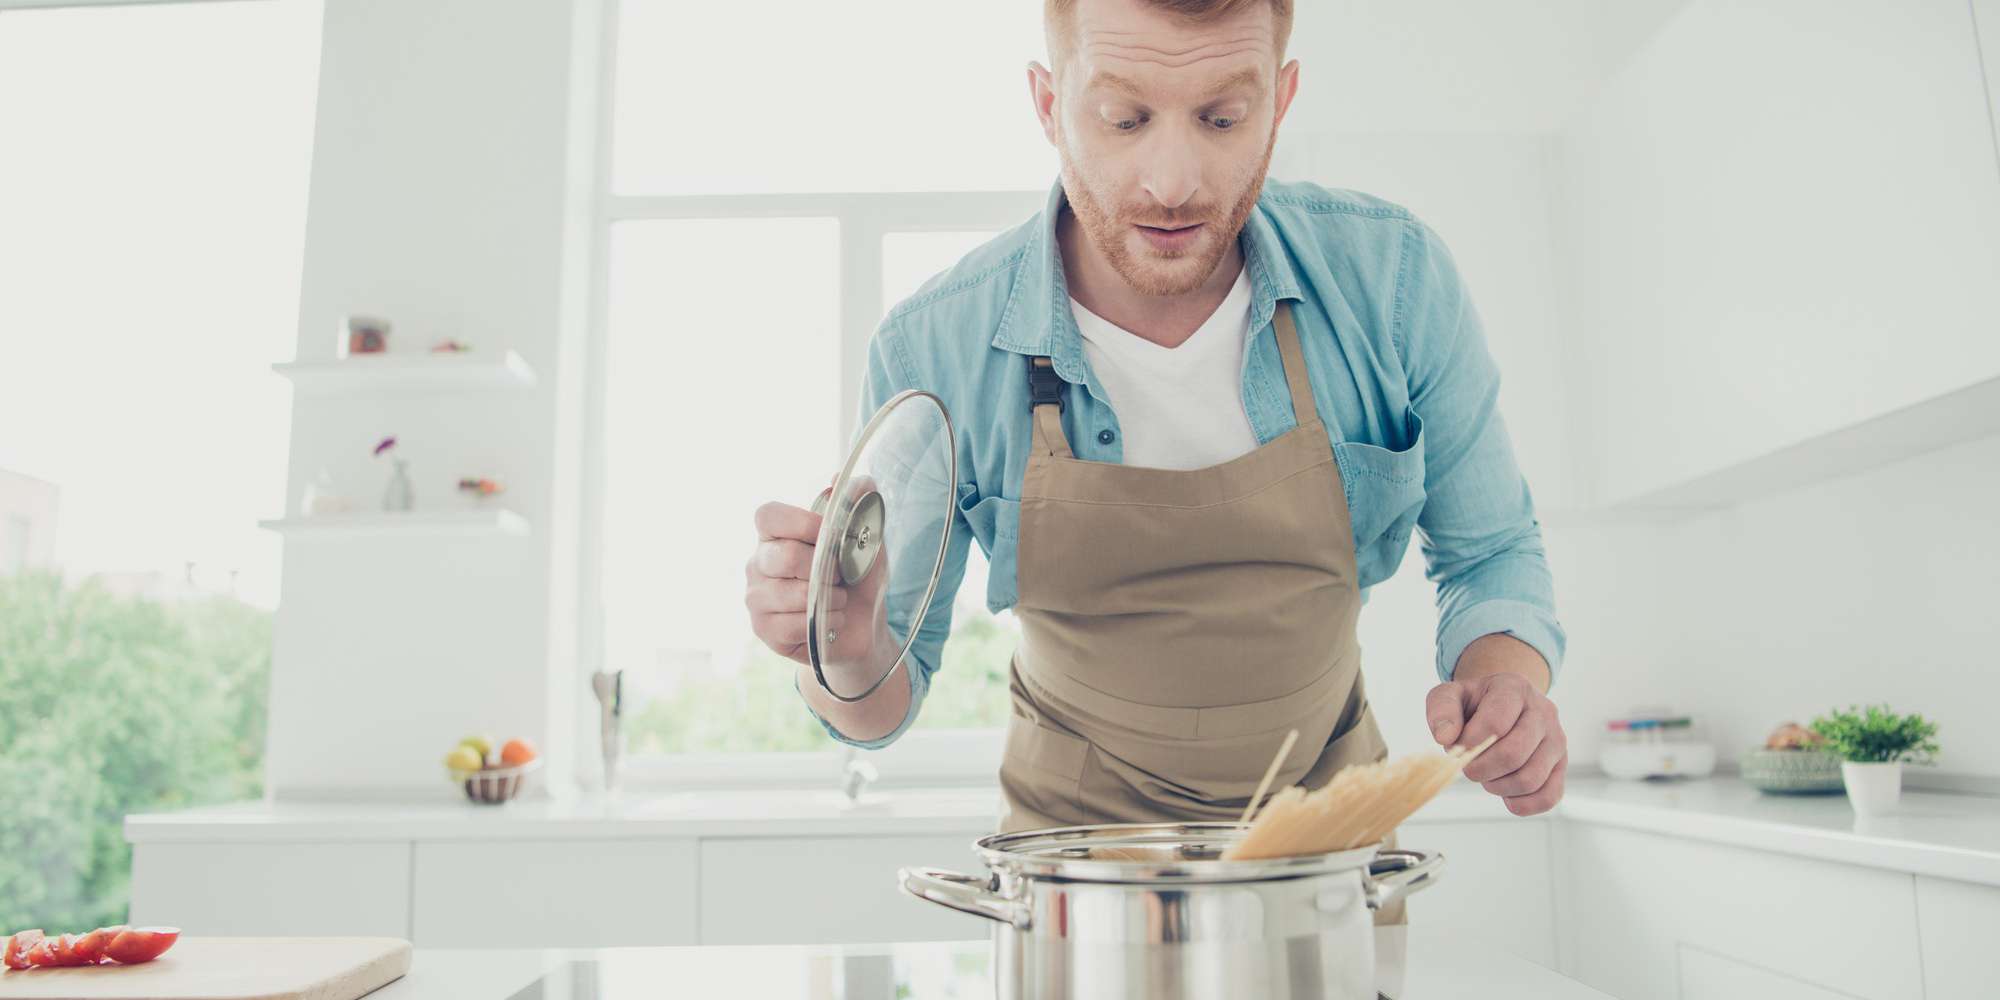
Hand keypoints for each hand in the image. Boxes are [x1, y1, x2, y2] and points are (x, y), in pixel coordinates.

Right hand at [745, 493, 891, 681]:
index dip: (801, 522)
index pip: (768, 515)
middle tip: (841, 575)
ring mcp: (756, 597)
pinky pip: (793, 625)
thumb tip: (848, 480)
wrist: (864, 626)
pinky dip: (823, 623)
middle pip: (784, 556)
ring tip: (838, 599)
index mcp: (776, 535)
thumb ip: (858, 506)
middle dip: (825, 568)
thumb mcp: (867, 540)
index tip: (831, 535)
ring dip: (829, 598)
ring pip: (791, 594)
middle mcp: (758, 563)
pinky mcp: (763, 629)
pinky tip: (829, 622)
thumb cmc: (858, 580)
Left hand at [1425, 671, 1566, 815]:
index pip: (1495, 723)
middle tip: (1469, 766)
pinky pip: (1549, 797)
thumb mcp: (1451, 694)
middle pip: (1513, 754)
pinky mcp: (1561, 766)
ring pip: (1530, 778)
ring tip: (1487, 775)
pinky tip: (1505, 793)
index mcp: (1514, 689)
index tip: (1456, 747)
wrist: (1503, 705)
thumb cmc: (1475, 703)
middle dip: (1481, 768)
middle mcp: (1543, 712)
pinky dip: (1522, 803)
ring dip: (1498, 786)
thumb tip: (1446, 738)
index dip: (1470, 744)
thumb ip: (1441, 709)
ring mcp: (1557, 740)